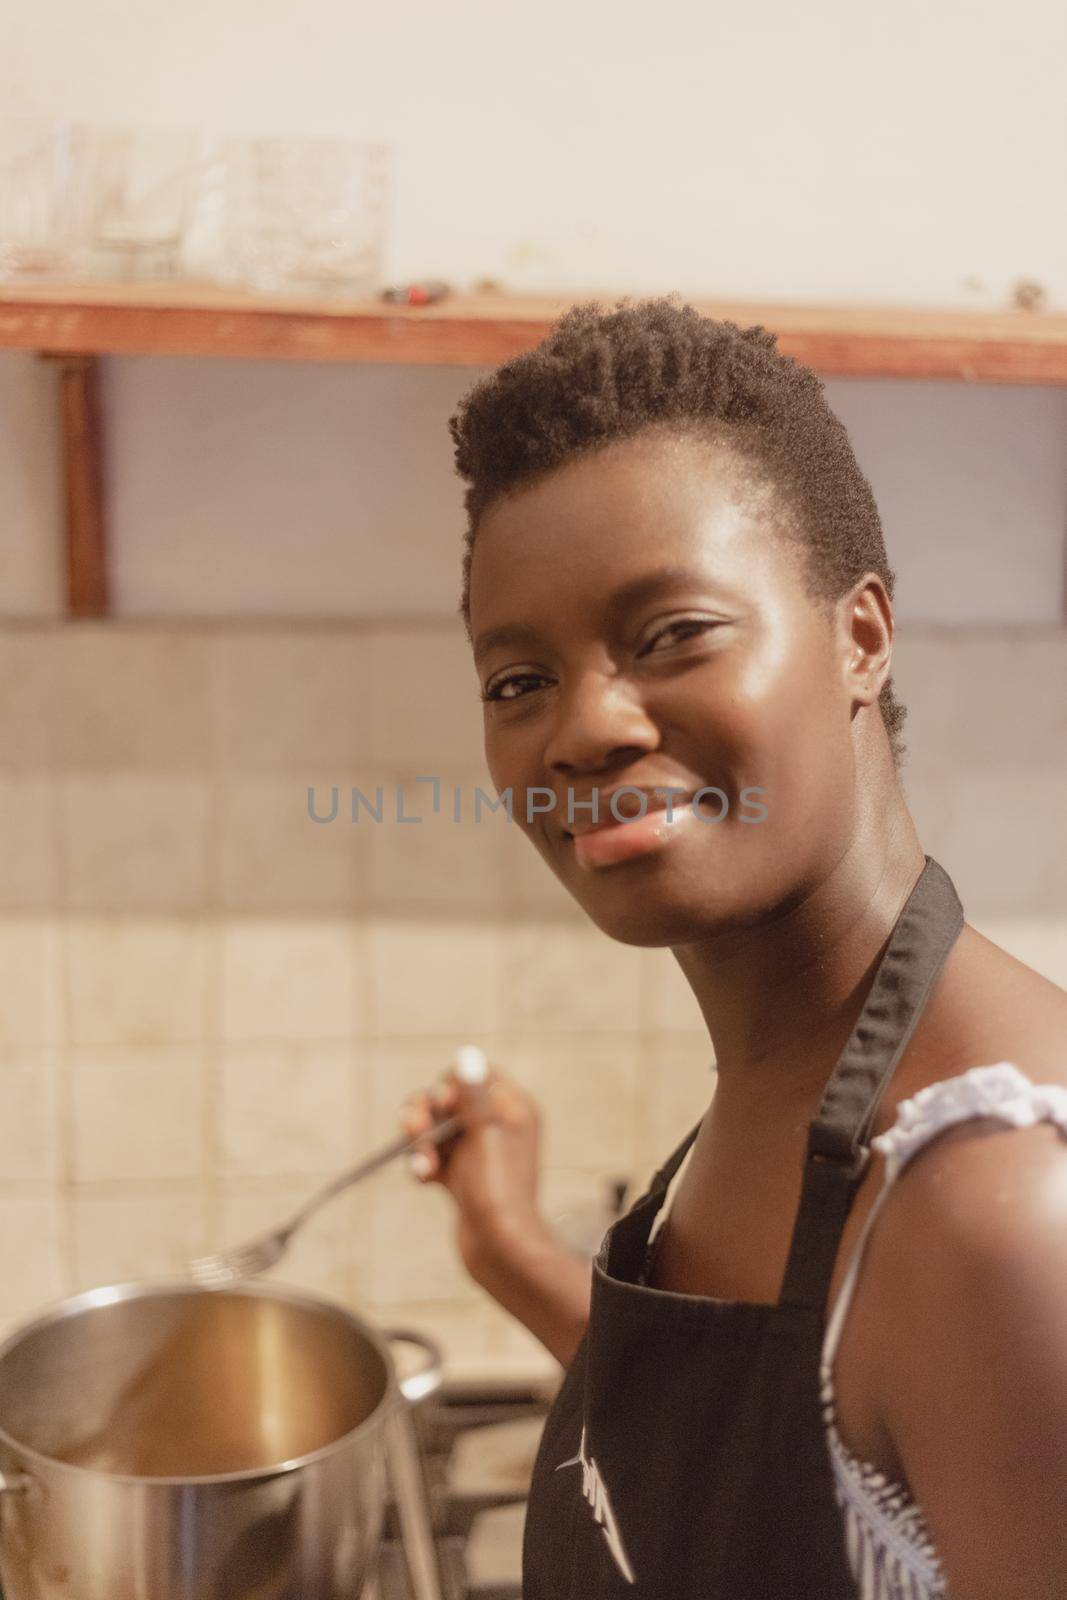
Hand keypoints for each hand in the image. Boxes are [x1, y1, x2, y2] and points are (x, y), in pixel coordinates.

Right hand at [399, 1062, 544, 1278]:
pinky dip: (424, 1163)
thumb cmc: (499, 1190)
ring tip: (421, 1162)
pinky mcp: (462, 1176)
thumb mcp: (485, 1134)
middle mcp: (498, 1127)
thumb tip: (468, 1053)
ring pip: (437, 1129)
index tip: (442, 1100)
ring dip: (421, 1141)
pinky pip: (434, 1156)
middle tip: (414, 1128)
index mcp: (514, 1110)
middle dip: (427, 1113)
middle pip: (451, 1100)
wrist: (501, 1250)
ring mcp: (479, 1152)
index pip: (479, 1075)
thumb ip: (472, 1094)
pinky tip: (424, 1178)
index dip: (454, 1082)